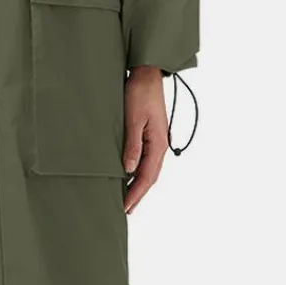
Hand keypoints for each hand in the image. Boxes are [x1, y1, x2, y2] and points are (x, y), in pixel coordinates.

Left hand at [122, 66, 167, 213]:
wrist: (147, 74)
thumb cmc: (140, 93)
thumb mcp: (134, 119)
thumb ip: (132, 145)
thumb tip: (129, 169)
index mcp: (158, 143)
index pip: (147, 176)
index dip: (136, 193)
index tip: (125, 206)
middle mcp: (160, 145)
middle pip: (150, 177)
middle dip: (138, 194)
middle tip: (126, 210)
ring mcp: (157, 140)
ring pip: (149, 169)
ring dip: (139, 184)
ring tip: (128, 199)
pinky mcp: (151, 135)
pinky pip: (147, 159)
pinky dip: (139, 171)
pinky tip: (130, 175)